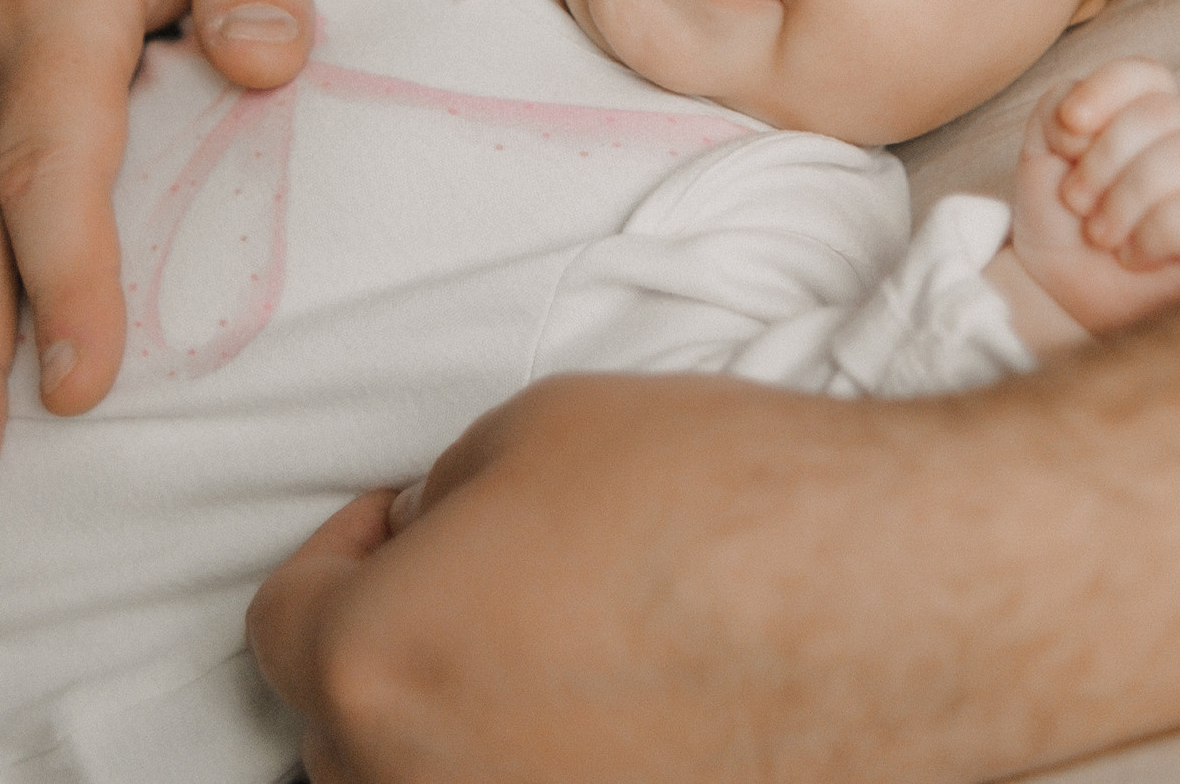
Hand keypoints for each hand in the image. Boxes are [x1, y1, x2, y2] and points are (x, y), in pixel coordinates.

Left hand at [249, 373, 1048, 783]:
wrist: (896, 600)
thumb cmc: (727, 506)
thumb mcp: (533, 429)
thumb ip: (444, 505)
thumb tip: (434, 541)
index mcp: (370, 666)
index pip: (283, 622)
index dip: (343, 550)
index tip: (397, 523)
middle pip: (345, 727)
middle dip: (395, 644)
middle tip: (481, 578)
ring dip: (461, 725)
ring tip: (557, 650)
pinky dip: (552, 763)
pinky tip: (620, 709)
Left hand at [1009, 58, 1179, 334]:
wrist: (1060, 297)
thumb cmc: (1061, 224)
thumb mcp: (1039, 156)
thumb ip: (1055, 111)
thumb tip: (1083, 117)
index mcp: (1149, 117)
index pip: (1149, 73)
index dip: (1105, 91)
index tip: (1067, 132)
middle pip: (1166, 112)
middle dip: (1105, 159)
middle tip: (1078, 203)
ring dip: (1129, 197)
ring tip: (1102, 234)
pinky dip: (1157, 232)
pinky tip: (1134, 256)